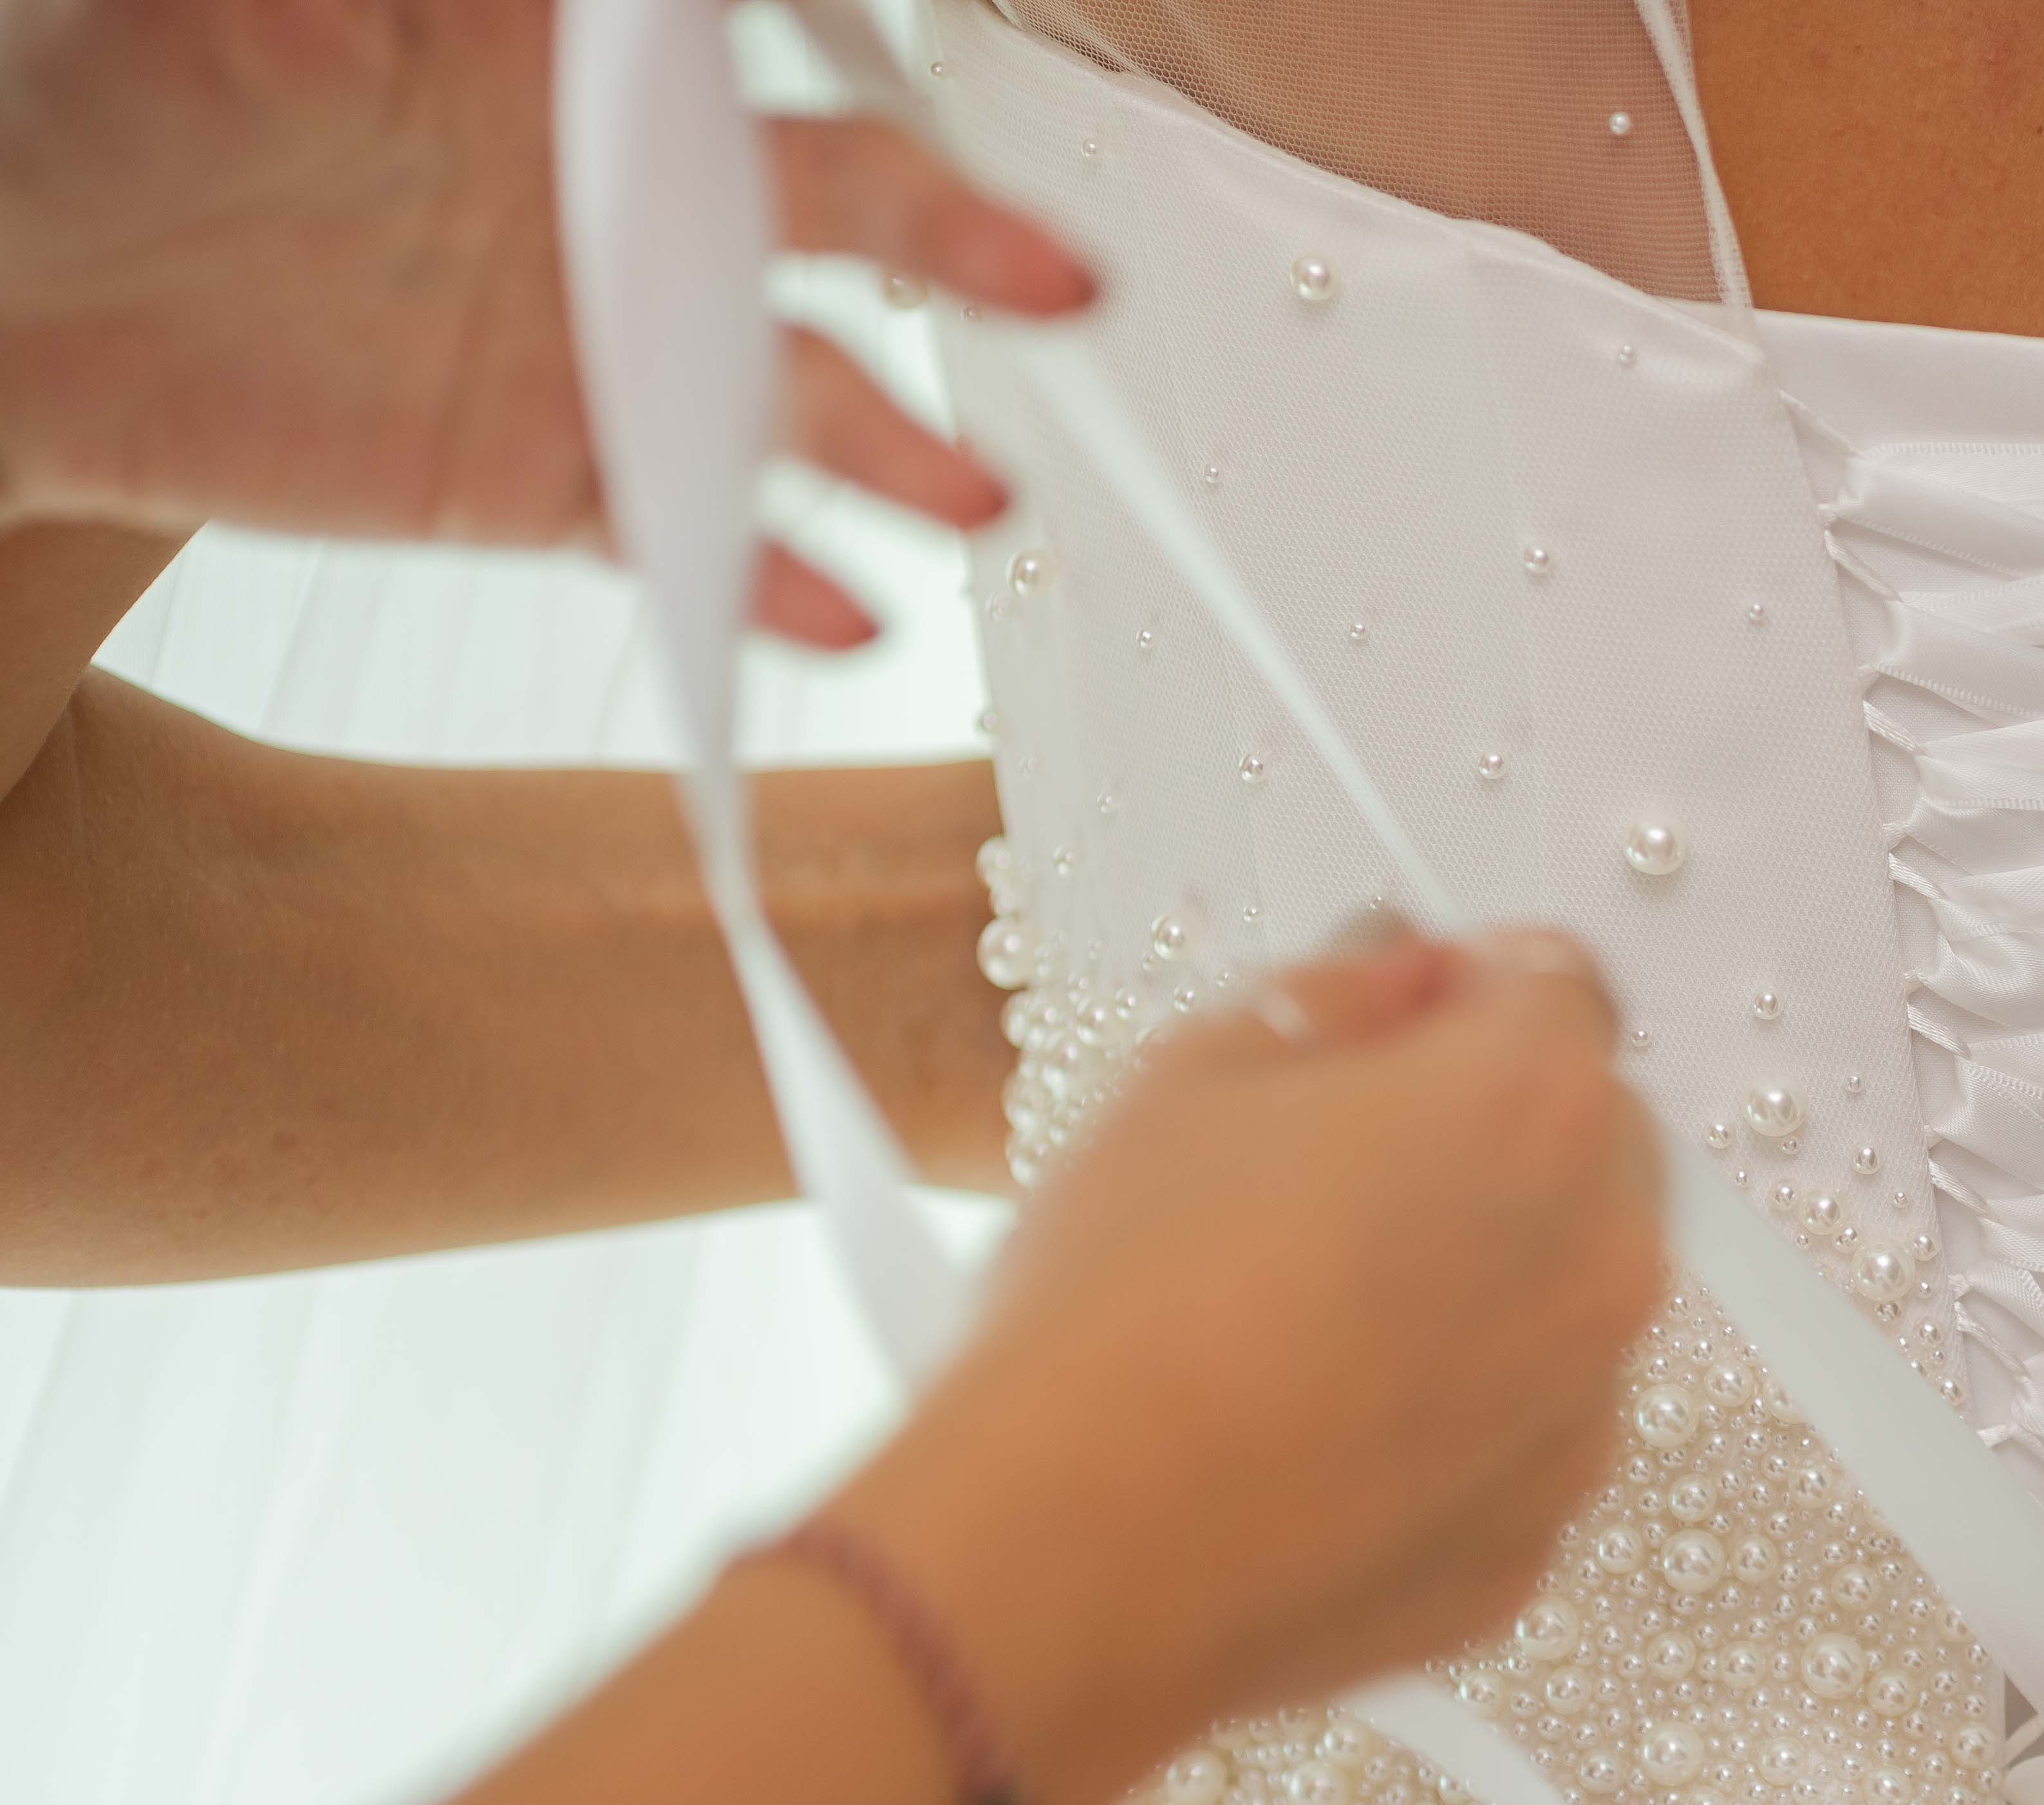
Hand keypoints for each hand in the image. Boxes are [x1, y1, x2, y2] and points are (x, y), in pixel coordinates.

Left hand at [0, 0, 1092, 640]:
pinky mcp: (547, 475)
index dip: (832, 46)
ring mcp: (589, 339)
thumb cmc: (73, 101)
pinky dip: (769, 583)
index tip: (905, 54)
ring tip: (971, 492)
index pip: (728, 37)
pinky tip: (838, 608)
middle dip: (945, 237)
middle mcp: (602, 192)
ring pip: (787, 387)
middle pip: (817, 204)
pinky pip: (690, 533)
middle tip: (1047, 277)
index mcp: (545, 48)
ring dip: (892, 443)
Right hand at [826, 929, 1662, 1804]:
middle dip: (1494, 1135)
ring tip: (1315, 1311)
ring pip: (1565, 1300)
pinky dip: (1456, 1415)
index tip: (1402, 1019)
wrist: (1075, 1553)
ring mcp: (1584, 1414)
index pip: (1559, 990)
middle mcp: (1604, 1261)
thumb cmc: (1120, 1312)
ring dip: (1484, 1280)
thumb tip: (1398, 972)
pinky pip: (1522, 1436)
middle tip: (1338, 1172)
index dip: (1469, 992)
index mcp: (1538, 1109)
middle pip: (1594, 1146)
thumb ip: (1338, 995)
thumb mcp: (1196, 1074)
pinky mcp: (1538, 1536)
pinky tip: (1324, 1421)